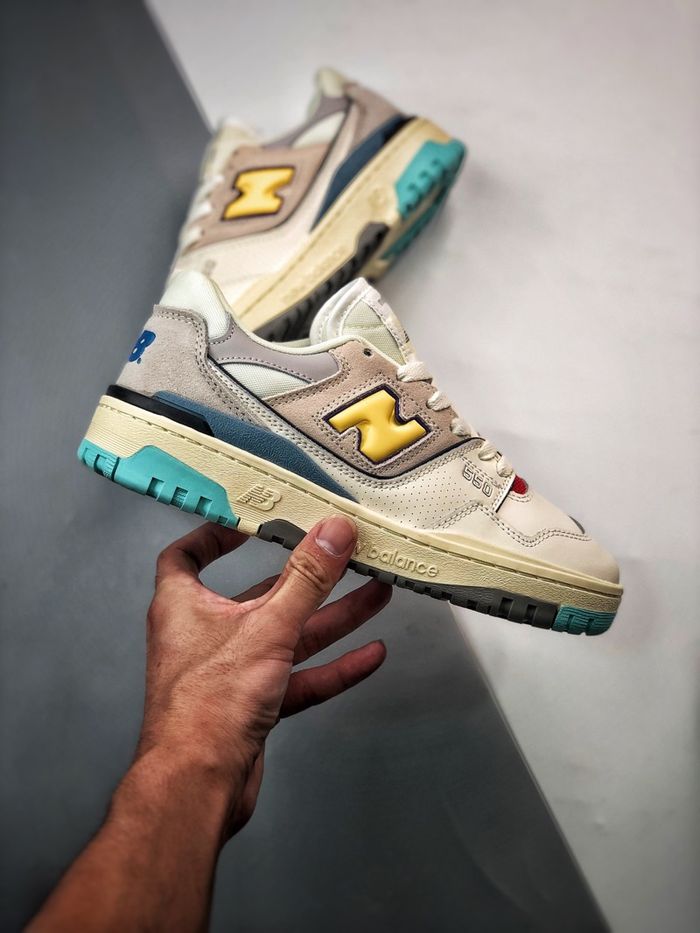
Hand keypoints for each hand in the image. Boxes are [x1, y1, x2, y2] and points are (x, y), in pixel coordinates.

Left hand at [135, 516, 390, 836]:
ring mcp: (231, 673)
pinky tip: (367, 656)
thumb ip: (306, 579)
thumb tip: (332, 533)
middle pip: (260, 595)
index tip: (250, 521)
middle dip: (308, 578)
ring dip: (332, 618)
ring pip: (288, 636)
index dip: (215, 535)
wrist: (199, 786)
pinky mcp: (253, 706)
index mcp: (184, 605)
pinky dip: (332, 667)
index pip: (187, 556)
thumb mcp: (267, 626)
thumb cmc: (205, 707)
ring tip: (374, 596)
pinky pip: (299, 677)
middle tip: (344, 557)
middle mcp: (204, 635)